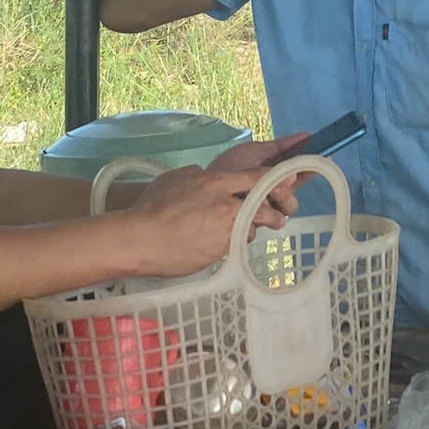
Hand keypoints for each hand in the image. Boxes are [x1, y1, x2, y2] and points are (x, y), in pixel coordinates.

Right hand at [123, 165, 282, 276]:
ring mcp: (224, 231)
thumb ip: (199, 175)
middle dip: (274, 212)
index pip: (255, 177)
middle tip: (278, 216)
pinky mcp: (219, 252)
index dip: (275, 179)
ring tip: (237, 231)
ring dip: (249, 229)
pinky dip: (231, 243)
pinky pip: (235, 246)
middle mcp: (225, 206)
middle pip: (263, 207)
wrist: (140, 240)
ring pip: (251, 229)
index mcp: (215, 183)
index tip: (288, 181)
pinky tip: (217, 242)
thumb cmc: (152, 207)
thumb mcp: (177, 177)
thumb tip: (208, 176)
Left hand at [208, 133, 308, 216]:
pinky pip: (271, 221)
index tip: (323, 162)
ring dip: (280, 201)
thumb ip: (280, 146)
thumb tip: (306, 136)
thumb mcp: (254, 151)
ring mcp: (266, 211)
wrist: (205, 187)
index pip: (300, 175)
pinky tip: (256, 207)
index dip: (310, 169)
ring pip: (287, 209)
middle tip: (280, 187)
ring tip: (267, 196)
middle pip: (294, 196)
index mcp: (276, 176)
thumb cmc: (229, 166)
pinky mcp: (256, 224)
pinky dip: (265, 212)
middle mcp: (274, 195)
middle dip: (289, 191)